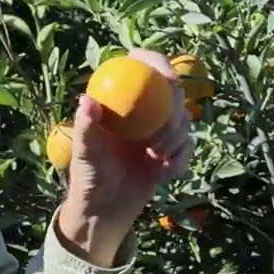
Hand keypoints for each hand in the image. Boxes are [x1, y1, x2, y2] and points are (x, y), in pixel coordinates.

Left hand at [55, 48, 194, 265]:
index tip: (169, 80)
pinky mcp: (171, 148)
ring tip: (157, 159)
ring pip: (184, 118)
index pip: (141, 65)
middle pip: (172, 91)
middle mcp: (141, 108)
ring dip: (177, 139)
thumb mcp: (85, 152)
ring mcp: (158, 127)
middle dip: (173, 113)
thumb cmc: (89, 177)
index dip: (159, 64)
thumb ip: (86, 127)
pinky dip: (181, 159)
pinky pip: (188, 144)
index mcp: (119, 98)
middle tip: (160, 139)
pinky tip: (166, 175)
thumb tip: (87, 100)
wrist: (106, 209)